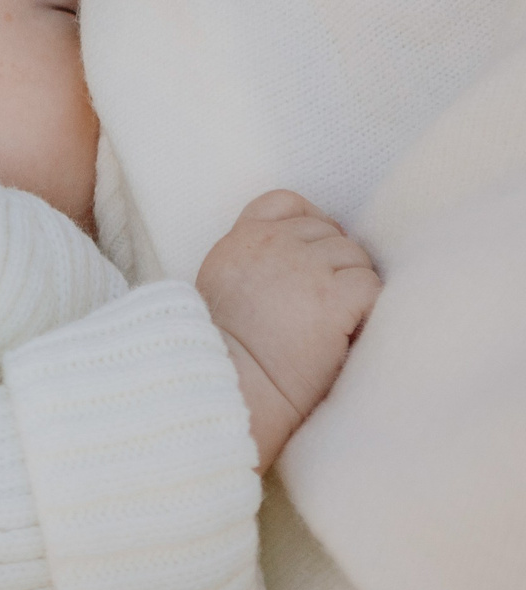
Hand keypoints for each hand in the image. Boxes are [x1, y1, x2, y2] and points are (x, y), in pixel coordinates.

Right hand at [197, 190, 381, 470]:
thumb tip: (299, 257)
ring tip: (333, 323)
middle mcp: (272, 244)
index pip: (287, 203)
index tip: (314, 255)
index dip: (309, 224)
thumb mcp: (219, 287)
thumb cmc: (224, 351)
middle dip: (334, 263)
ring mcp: (305, 267)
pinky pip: (370, 285)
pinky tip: (346, 333)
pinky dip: (366, 310)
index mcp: (240, 240)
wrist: (232, 386)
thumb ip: (251, 259)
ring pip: (355, 257)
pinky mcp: (334, 297)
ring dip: (352, 287)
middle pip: (329, 232)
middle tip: (324, 305)